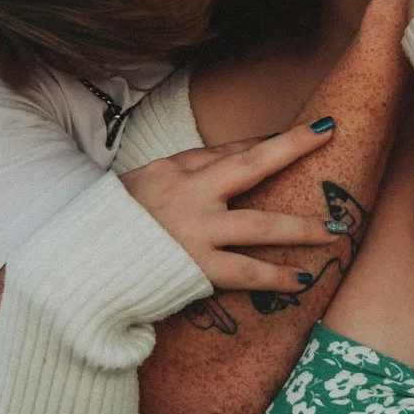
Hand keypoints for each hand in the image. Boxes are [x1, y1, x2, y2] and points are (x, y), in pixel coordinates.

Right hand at [121, 121, 336, 292]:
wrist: (78, 267)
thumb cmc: (107, 230)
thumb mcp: (138, 189)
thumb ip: (176, 180)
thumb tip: (216, 172)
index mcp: (170, 169)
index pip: (226, 150)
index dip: (266, 143)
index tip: (299, 134)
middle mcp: (187, 193)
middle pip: (250, 163)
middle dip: (292, 146)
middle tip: (328, 132)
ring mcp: (195, 230)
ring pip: (261, 224)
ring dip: (301, 227)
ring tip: (335, 231)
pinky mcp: (196, 267)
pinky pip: (247, 272)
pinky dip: (277, 276)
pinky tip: (302, 280)